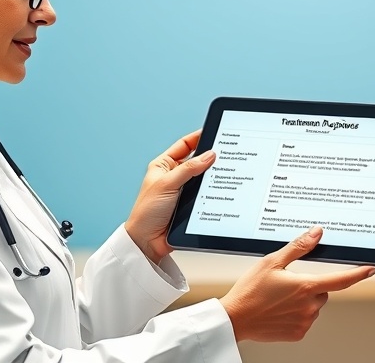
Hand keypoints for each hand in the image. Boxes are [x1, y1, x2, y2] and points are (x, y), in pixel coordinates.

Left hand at [125, 130, 214, 263]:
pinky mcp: (191, 205)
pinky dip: (213, 192)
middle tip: (226, 153)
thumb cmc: (147, 212)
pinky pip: (206, 194)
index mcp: (164, 165)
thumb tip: (209, 155)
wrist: (147, 242)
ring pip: (203, 178)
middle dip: (210, 158)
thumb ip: (188, 169)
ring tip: (227, 171)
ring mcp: (183, 191)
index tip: (214, 132)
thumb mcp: (167, 184)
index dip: (198, 137)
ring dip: (212, 177)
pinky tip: (223, 189)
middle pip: (197, 161)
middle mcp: (174, 176)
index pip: (184, 145)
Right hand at [219, 226, 374, 341]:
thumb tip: (316, 233)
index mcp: (306, 286)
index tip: (371, 269)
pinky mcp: (298, 333)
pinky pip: (305, 319)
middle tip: (287, 284)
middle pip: (322, 291)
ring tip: (278, 298)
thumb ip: (298, 247)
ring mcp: (305, 321)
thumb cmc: (250, 291)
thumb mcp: (272, 262)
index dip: (358, 274)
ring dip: (303, 300)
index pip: (341, 279)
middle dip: (310, 285)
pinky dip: (296, 314)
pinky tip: (279, 310)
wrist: (236, 319)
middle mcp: (309, 306)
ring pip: (314, 305)